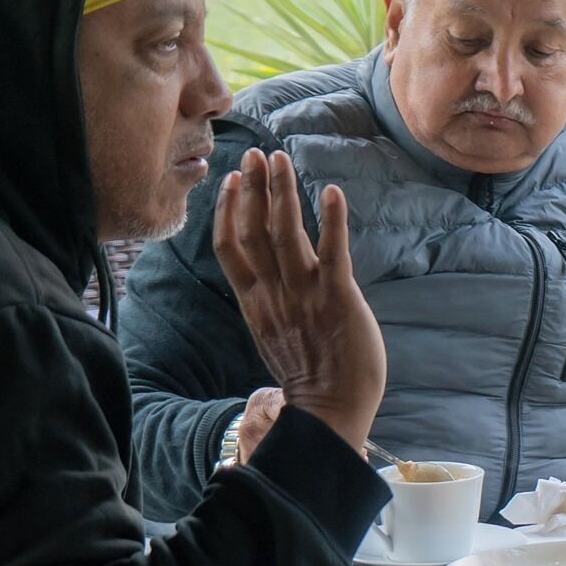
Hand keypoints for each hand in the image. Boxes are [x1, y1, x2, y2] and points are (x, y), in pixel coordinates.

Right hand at [212, 149, 384, 455]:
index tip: (230, 181)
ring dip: (282, 192)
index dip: (227, 211)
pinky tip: (331, 191)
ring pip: (285, 233)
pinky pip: (332, 253)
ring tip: (281, 159)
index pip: (230, 248)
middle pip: (253, 231)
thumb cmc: (310, 375)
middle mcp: (274, 294)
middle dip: (252, 188)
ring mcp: (305, 294)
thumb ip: (270, 302)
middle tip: (255, 153)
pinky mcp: (338, 298)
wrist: (330, 412)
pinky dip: (332, 220)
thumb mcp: (274, 334)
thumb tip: (268, 280)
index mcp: (256, 303)